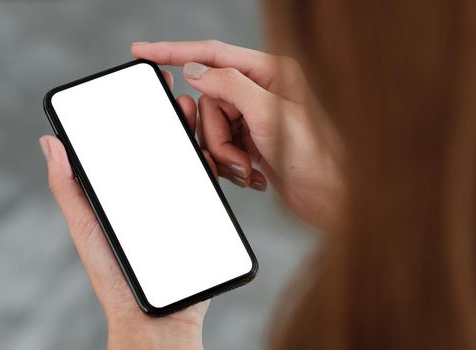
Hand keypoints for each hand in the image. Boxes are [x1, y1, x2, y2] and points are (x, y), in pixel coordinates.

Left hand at [39, 73, 210, 348]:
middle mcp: (152, 192)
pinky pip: (208, 185)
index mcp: (124, 191)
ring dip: (191, 131)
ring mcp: (179, 203)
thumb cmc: (114, 276)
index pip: (129, 143)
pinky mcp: (202, 216)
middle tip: (168, 88)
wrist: (156, 316)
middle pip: (161, 145)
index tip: (137, 83)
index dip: (133, 112)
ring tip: (190, 108)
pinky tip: (208, 146)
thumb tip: (49, 143)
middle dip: (167, 113)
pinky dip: (210, 163)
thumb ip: (69, 189)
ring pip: (187, 159)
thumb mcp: (86, 227)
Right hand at [132, 40, 345, 228]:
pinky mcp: (252, 143)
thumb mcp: (269, 115)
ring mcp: (256, 118)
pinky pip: (221, 147)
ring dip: (224, 154)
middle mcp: (262, 91)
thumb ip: (230, 86)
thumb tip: (197, 70)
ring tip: (249, 168)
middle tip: (238, 155)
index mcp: (271, 72)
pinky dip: (230, 164)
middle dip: (215, 134)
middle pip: (209, 100)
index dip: (173, 51)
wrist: (332, 199)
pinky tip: (253, 174)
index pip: (213, 54)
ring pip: (212, 128)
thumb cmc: (317, 157)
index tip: (143, 51)